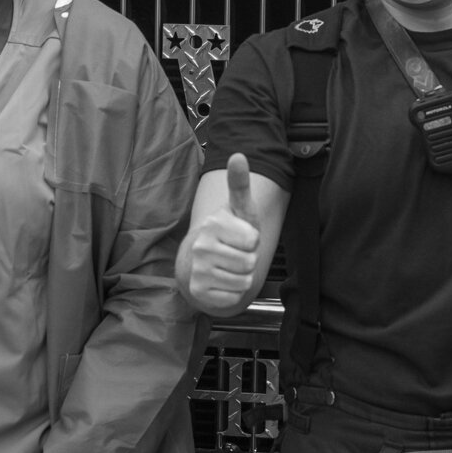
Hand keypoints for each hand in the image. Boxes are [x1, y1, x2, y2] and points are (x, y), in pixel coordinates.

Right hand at [184, 154, 260, 311]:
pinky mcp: (199, 291)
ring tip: (230, 266)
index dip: (252, 241)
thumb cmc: (228, 233)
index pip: (253, 240)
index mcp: (213, 224)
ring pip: (244, 282)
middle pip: (250, 262)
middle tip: (235, 253)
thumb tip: (238, 155)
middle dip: (248, 260)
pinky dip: (233, 292)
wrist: (200, 260)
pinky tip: (222, 281)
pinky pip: (234, 297)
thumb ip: (239, 184)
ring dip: (242, 277)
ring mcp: (198, 270)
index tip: (241, 237)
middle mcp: (201, 246)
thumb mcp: (239, 208)